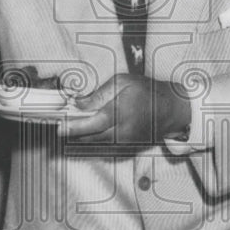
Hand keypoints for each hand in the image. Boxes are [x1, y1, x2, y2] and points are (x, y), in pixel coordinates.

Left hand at [59, 73, 190, 144]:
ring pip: (96, 142)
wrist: (171, 109)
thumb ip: (99, 94)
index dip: (74, 126)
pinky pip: (105, 145)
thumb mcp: (122, 82)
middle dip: (73, 133)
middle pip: (91, 136)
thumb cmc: (146, 91)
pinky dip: (93, 139)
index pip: (92, 123)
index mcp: (121, 111)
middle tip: (58, 128)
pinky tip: (85, 132)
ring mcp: (126, 141)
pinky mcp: (128, 147)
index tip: (59, 127)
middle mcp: (122, 130)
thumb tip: (79, 103)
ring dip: (81, 137)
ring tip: (68, 128)